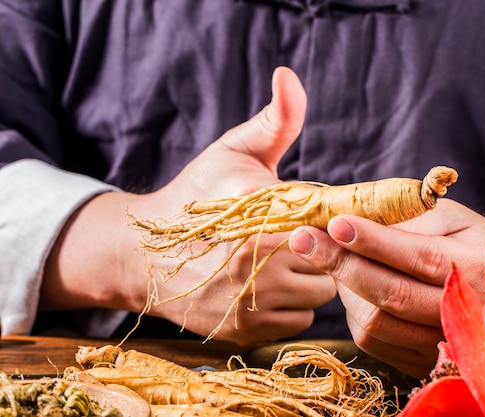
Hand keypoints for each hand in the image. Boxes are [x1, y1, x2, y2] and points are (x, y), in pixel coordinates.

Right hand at [41, 67, 336, 345]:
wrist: (143, 251)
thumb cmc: (196, 194)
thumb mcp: (232, 150)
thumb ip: (274, 120)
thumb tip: (289, 75)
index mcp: (259, 210)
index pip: (333, 220)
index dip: (334, 217)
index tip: (321, 214)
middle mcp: (257, 260)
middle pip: (334, 259)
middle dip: (322, 246)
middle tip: (294, 234)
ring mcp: (251, 299)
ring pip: (321, 293)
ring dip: (311, 277)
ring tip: (282, 258)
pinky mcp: (245, 329)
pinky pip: (299, 320)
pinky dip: (292, 306)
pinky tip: (269, 285)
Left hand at [289, 198, 484, 376]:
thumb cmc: (481, 248)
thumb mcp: (456, 220)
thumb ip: (411, 218)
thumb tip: (352, 215)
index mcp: (484, 267)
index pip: (419, 256)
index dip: (373, 240)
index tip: (333, 222)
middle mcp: (470, 312)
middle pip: (392, 294)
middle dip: (341, 264)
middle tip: (302, 238)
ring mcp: (447, 344)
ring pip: (378, 322)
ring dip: (343, 287)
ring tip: (328, 256)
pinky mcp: (427, 362)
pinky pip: (375, 340)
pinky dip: (353, 310)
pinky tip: (350, 285)